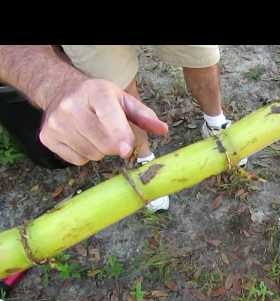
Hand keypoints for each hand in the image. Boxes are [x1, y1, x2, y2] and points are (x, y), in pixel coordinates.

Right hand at [40, 78, 167, 165]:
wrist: (61, 90)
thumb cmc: (99, 98)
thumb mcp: (123, 100)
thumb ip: (144, 116)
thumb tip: (163, 129)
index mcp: (96, 93)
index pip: (109, 118)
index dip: (120, 136)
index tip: (126, 149)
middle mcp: (72, 106)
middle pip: (104, 144)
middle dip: (114, 146)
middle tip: (111, 134)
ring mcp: (57, 122)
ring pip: (91, 155)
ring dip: (99, 150)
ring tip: (94, 133)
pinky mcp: (47, 136)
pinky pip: (77, 160)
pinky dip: (84, 155)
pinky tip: (82, 138)